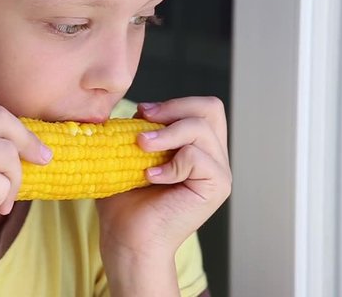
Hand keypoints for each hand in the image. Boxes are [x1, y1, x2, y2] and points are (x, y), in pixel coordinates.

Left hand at [95, 97, 231, 295]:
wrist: (126, 238)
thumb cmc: (124, 201)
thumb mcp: (129, 154)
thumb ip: (140, 130)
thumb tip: (138, 107)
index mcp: (196, 147)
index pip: (201, 107)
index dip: (172, 102)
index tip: (140, 112)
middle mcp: (213, 157)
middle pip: (211, 108)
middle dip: (174, 107)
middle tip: (144, 120)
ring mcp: (218, 172)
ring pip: (202, 128)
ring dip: (166, 134)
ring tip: (141, 147)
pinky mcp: (216, 188)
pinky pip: (199, 157)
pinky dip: (172, 162)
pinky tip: (152, 176)